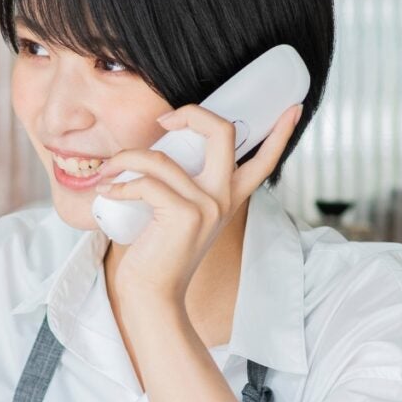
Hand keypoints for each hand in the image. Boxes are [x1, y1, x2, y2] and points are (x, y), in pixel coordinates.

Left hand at [98, 102, 300, 313]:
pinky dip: (120, 184)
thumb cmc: (158, 251)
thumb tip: (159, 146)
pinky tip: (109, 192)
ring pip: (161, 158)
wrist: (152, 294)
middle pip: (222, 132)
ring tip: (108, 170)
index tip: (293, 107)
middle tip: (164, 120)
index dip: (281, 131)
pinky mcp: (185, 215)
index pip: (264, 160)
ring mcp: (207, 205)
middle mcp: (223, 197)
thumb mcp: (180, 213)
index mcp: (228, 196)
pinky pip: (145, 182)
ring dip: (125, 158)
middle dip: (191, 113)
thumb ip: (183, 184)